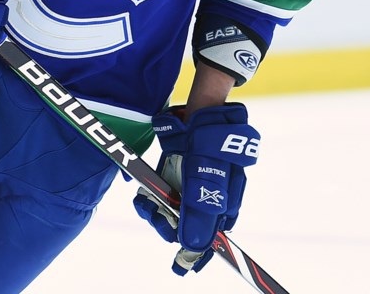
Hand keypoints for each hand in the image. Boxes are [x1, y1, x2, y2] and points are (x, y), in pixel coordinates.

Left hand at [133, 104, 259, 275]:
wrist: (199, 105)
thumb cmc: (210, 139)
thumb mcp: (205, 173)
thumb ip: (199, 208)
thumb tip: (194, 246)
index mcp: (226, 200)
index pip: (212, 236)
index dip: (196, 252)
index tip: (180, 265)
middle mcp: (211, 194)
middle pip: (189, 226)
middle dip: (168, 227)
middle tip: (153, 217)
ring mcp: (192, 183)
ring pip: (171, 211)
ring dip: (155, 212)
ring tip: (145, 205)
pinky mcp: (175, 173)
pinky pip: (161, 194)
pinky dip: (149, 198)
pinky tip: (142, 197)